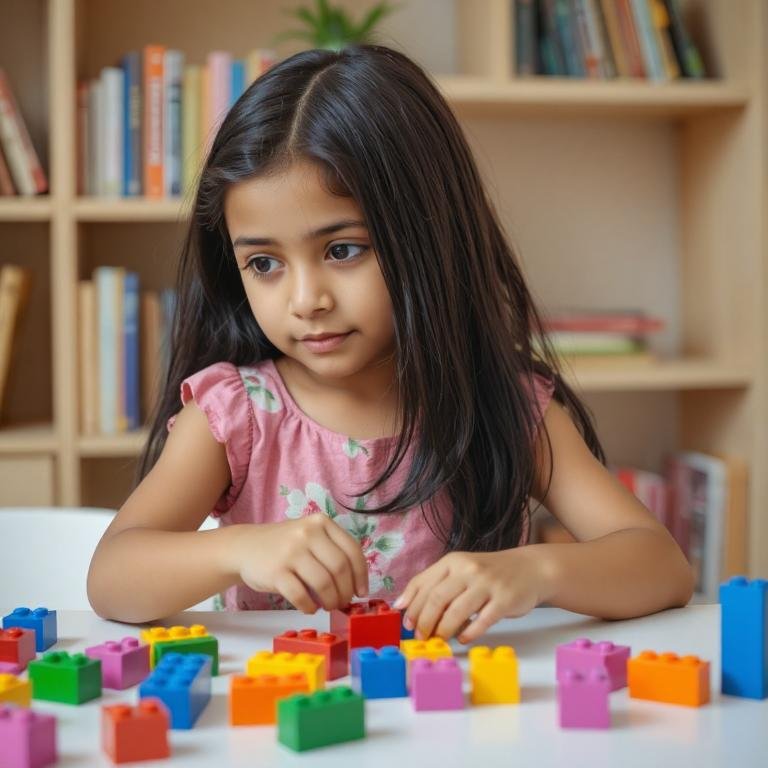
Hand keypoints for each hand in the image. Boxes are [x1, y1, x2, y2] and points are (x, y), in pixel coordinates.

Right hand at [230, 515, 367, 612]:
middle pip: (340, 568)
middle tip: (342, 603)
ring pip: (324, 583)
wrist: (245, 546)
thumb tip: (356, 586)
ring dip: (330, 601)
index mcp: (321, 522)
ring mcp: (291, 551)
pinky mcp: (276, 572)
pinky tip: (310, 608)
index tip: (361, 592)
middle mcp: (308, 533)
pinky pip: (301, 595)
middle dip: (346, 591)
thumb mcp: (310, 536)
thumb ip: (331, 551)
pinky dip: (310, 606)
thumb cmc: (285, 545)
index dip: (361, 575)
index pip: (352, 550)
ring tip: (327, 606)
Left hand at [393, 548, 548, 643]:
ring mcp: (487, 584)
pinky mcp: (504, 600)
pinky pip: (482, 621)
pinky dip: (469, 633)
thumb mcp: (460, 570)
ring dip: (444, 630)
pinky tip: (463, 639)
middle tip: (421, 637)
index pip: (423, 582)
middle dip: (425, 621)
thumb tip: (404, 605)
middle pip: (437, 598)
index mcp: (453, 561)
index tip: (406, 623)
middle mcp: (468, 569)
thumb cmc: (488, 574)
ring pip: (457, 611)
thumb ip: (435, 584)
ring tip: (440, 640)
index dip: (411, 605)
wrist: (529, 569)